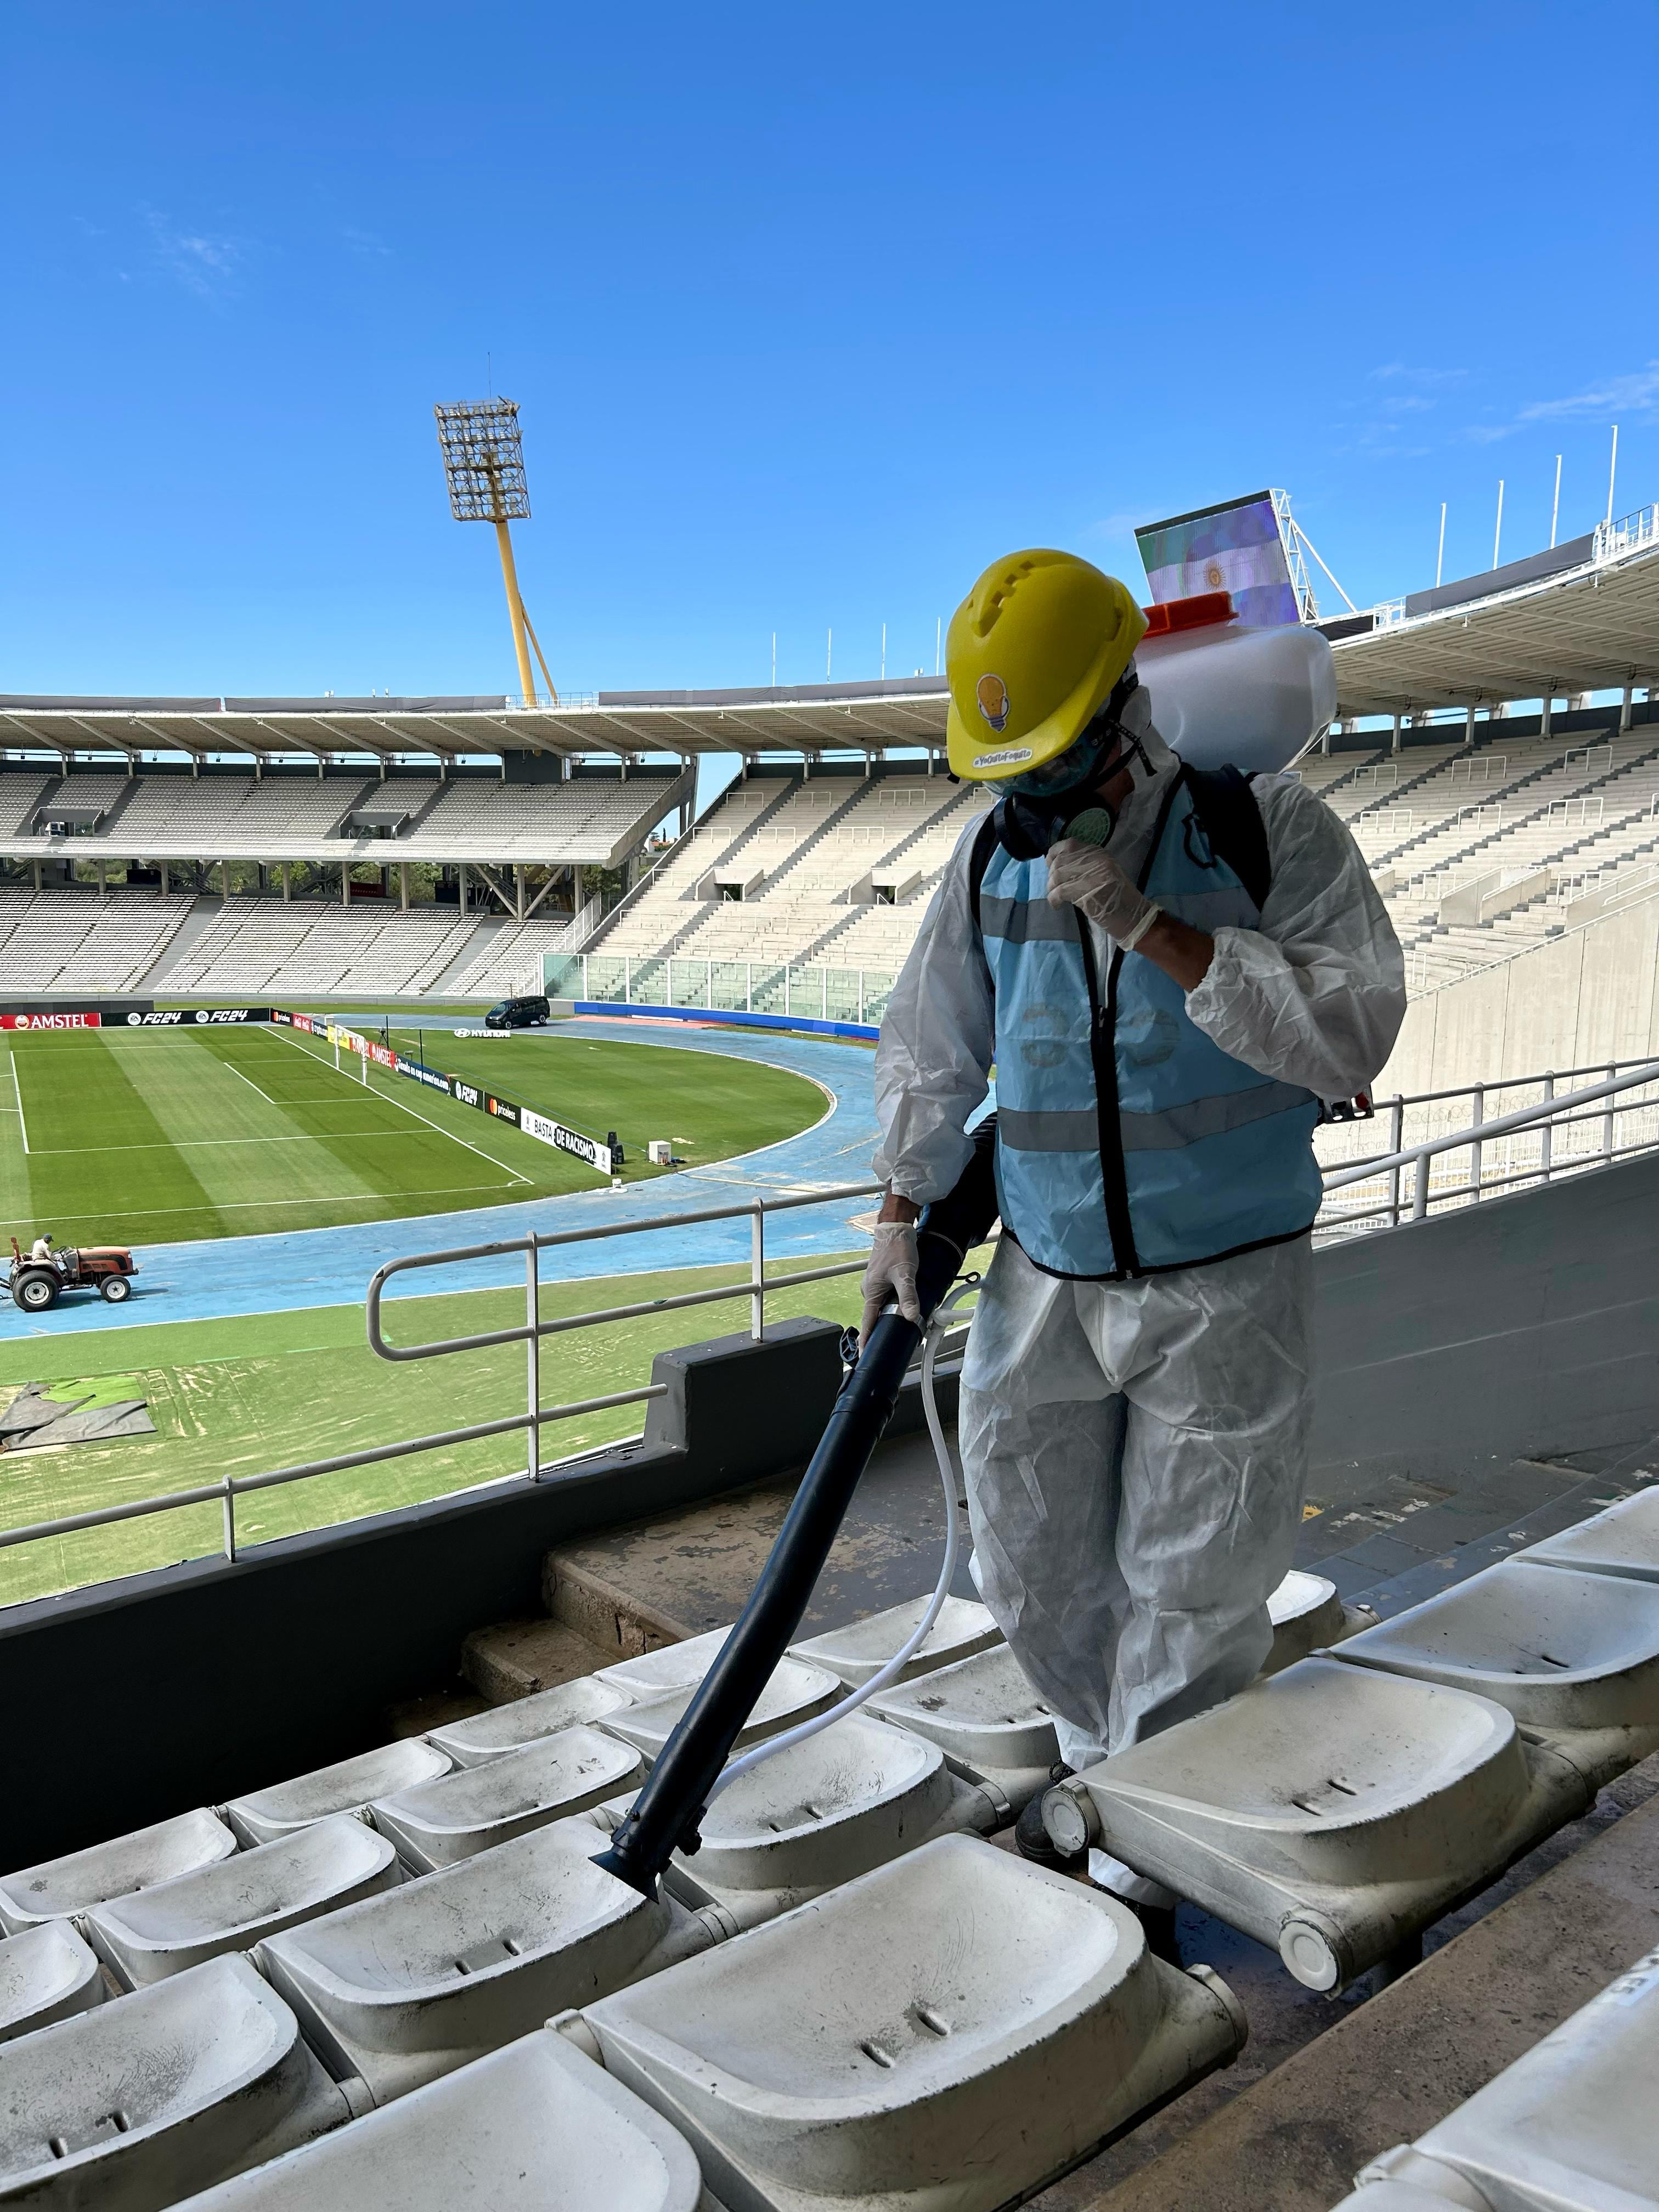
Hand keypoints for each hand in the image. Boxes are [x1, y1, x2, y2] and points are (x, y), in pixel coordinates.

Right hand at [860, 1220, 920, 1344]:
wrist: (895, 1229)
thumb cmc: (897, 1248)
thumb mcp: (905, 1273)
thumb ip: (908, 1296)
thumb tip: (911, 1316)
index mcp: (871, 1291)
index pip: (867, 1321)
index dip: (866, 1339)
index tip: (862, 1355)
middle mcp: (869, 1290)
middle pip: (874, 1316)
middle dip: (879, 1330)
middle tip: (886, 1345)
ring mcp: (874, 1285)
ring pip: (880, 1307)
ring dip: (888, 1316)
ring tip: (897, 1328)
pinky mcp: (881, 1279)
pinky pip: (884, 1298)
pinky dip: (891, 1305)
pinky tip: (901, 1307)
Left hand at [1045, 838, 1158, 946]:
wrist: (1131, 915)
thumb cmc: (1115, 896)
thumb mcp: (1103, 871)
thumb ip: (1084, 864)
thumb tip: (1057, 863)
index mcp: (1099, 853)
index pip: (1069, 844)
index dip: (1054, 853)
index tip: (1050, 864)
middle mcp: (1095, 859)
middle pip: (1060, 861)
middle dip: (1051, 875)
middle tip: (1053, 887)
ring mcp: (1091, 874)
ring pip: (1057, 875)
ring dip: (1051, 888)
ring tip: (1056, 897)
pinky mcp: (1086, 891)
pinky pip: (1059, 891)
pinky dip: (1054, 899)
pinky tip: (1057, 905)